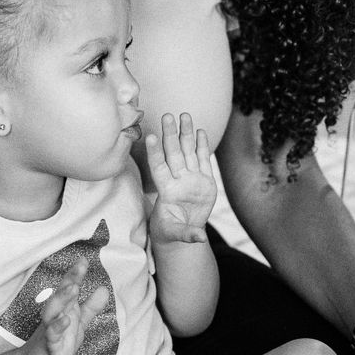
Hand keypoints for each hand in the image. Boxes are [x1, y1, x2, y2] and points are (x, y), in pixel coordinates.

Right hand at [21, 257, 109, 354]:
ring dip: (61, 300)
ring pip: (52, 313)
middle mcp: (54, 318)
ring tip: (73, 288)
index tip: (83, 259)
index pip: (68, 290)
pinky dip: (57, 328)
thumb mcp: (77, 325)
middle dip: (69, 281)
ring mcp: (49, 333)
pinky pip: (52, 337)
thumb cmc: (54, 344)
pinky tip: (66, 320)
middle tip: (79, 267)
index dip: (75, 275)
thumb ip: (90, 308)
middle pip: (60, 296)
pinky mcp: (48, 349)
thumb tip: (104, 289)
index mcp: (62, 311)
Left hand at [146, 112, 216, 244]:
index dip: (154, 153)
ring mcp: (191, 178)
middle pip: (173, 154)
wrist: (183, 231)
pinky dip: (202, 146)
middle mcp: (178, 180)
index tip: (150, 137)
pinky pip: (203, 160)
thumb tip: (200, 239)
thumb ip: (187, 234)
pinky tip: (200, 130)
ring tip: (184, 115)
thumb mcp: (176, 235)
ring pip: (187, 152)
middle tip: (167, 116)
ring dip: (185, 134)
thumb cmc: (171, 231)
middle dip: (170, 135)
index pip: (158, 168)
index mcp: (167, 191)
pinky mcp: (204, 181)